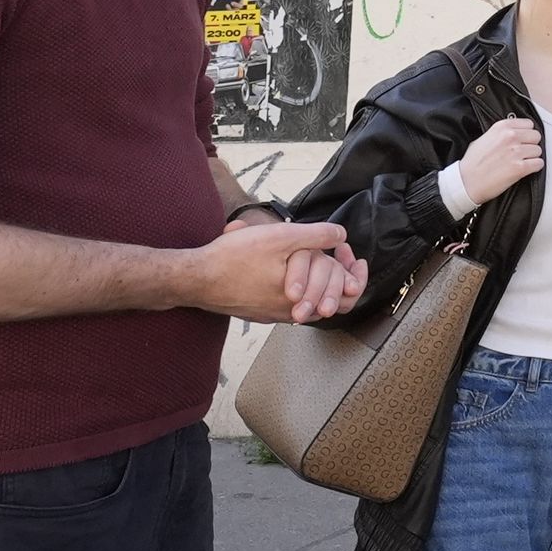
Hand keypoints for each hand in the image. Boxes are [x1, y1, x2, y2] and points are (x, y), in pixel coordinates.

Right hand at [185, 220, 356, 324]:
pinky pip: (291, 303)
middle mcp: (292, 313)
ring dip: (318, 280)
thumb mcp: (281, 237)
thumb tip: (340, 235)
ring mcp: (275, 315)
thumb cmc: (235, 259)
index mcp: (303, 298)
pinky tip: (289, 268)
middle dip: (339, 273)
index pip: (347, 295)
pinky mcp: (261, 312)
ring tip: (315, 257)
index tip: (348, 252)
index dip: (355, 272)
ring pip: (311, 302)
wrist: (196, 279)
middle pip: (332, 301)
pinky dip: (299, 287)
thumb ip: (316, 236)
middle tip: (338, 253)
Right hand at [458, 117, 546, 205]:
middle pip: (536, 136)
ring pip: (538, 151)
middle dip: (531, 145)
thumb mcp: (485, 137)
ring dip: (532, 157)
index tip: (523, 140)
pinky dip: (534, 168)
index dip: (526, 134)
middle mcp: (510, 136)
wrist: (466, 182)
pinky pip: (539, 164)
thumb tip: (515, 133)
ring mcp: (516, 152)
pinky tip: (524, 170)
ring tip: (520, 163)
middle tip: (522, 153)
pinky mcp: (520, 168)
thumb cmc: (472, 163)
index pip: (529, 124)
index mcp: (502, 127)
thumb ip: (501, 133)